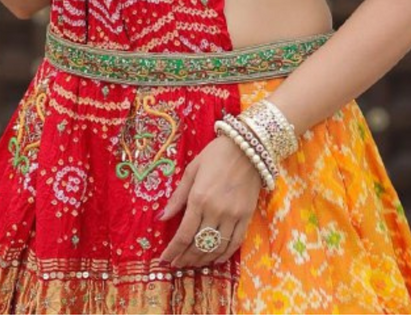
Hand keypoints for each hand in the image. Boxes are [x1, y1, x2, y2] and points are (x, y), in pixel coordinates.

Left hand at [156, 135, 262, 268]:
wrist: (248, 147)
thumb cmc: (216, 155)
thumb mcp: (192, 170)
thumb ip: (177, 197)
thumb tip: (162, 218)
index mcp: (198, 198)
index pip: (183, 234)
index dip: (173, 251)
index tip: (164, 259)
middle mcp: (215, 211)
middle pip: (198, 245)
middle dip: (185, 258)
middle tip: (177, 264)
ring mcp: (233, 215)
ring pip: (216, 248)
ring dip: (202, 260)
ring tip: (192, 263)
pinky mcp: (247, 217)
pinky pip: (235, 243)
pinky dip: (224, 255)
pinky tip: (215, 259)